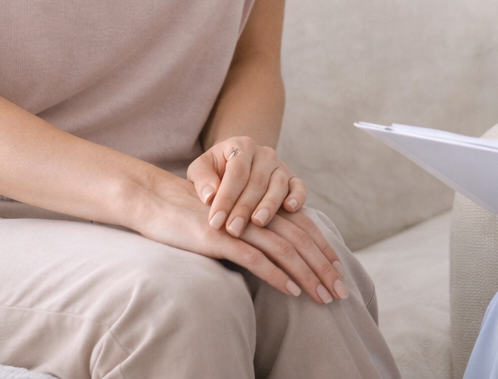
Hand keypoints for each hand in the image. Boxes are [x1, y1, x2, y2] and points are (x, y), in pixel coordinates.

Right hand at [132, 169, 348, 304]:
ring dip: (308, 276)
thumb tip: (275, 250)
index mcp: (261, 207)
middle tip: (342, 291)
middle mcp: (256, 214)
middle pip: (301, 241)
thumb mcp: (230, 218)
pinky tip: (292, 290)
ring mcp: (240, 226)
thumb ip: (252, 228)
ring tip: (324, 297)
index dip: (322, 249)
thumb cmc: (194, 212)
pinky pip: (255, 259)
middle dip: (324, 268)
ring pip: (285, 251)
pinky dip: (277, 276)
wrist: (156, 200)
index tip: (338, 270)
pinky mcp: (222, 239)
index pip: (302, 228)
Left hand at [187, 136, 304, 237]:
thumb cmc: (214, 171)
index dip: (226, 197)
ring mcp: (281, 166)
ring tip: (258, 223)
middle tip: (232, 230)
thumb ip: (202, 179)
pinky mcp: (293, 179)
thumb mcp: (200, 169)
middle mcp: (264, 153)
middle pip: (257, 181)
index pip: (236, 172)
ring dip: (269, 205)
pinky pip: (299, 188)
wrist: (233, 165)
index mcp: (241, 145)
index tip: (215, 221)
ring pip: (279, 184)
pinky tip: (289, 209)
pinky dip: (297, 198)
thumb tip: (210, 197)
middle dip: (244, 207)